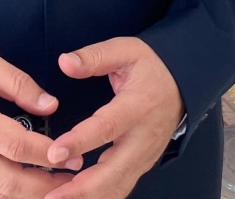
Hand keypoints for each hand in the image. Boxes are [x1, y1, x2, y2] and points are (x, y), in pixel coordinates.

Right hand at [0, 47, 70, 196]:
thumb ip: (19, 84)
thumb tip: (50, 105)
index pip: (17, 147)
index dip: (48, 155)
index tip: (71, 156)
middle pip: (10, 181)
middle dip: (45, 185)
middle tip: (70, 178)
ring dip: (28, 194)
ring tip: (53, 185)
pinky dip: (6, 192)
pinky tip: (25, 184)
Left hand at [41, 38, 182, 198]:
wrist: (183, 84)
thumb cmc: (151, 67)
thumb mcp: (125, 51)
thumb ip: (94, 57)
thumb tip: (65, 62)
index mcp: (137, 107)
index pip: (106, 128)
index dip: (80, 142)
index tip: (54, 153)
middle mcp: (142, 138)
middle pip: (113, 171)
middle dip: (81, 189)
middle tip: (51, 196)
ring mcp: (144, 156)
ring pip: (116, 187)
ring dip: (87, 198)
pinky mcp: (141, 166)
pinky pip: (120, 188)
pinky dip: (98, 198)